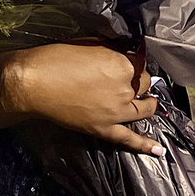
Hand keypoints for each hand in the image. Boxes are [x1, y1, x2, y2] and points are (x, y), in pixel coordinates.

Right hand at [2, 42, 161, 154]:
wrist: (35, 83)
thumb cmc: (58, 57)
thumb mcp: (90, 44)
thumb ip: (112, 50)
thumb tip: (123, 51)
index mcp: (123, 65)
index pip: (141, 62)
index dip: (135, 60)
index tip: (129, 58)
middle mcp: (125, 89)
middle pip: (144, 83)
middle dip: (138, 78)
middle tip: (128, 74)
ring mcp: (116, 112)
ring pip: (143, 108)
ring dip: (147, 103)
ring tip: (150, 101)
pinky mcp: (104, 129)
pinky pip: (129, 139)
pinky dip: (145, 145)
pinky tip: (159, 151)